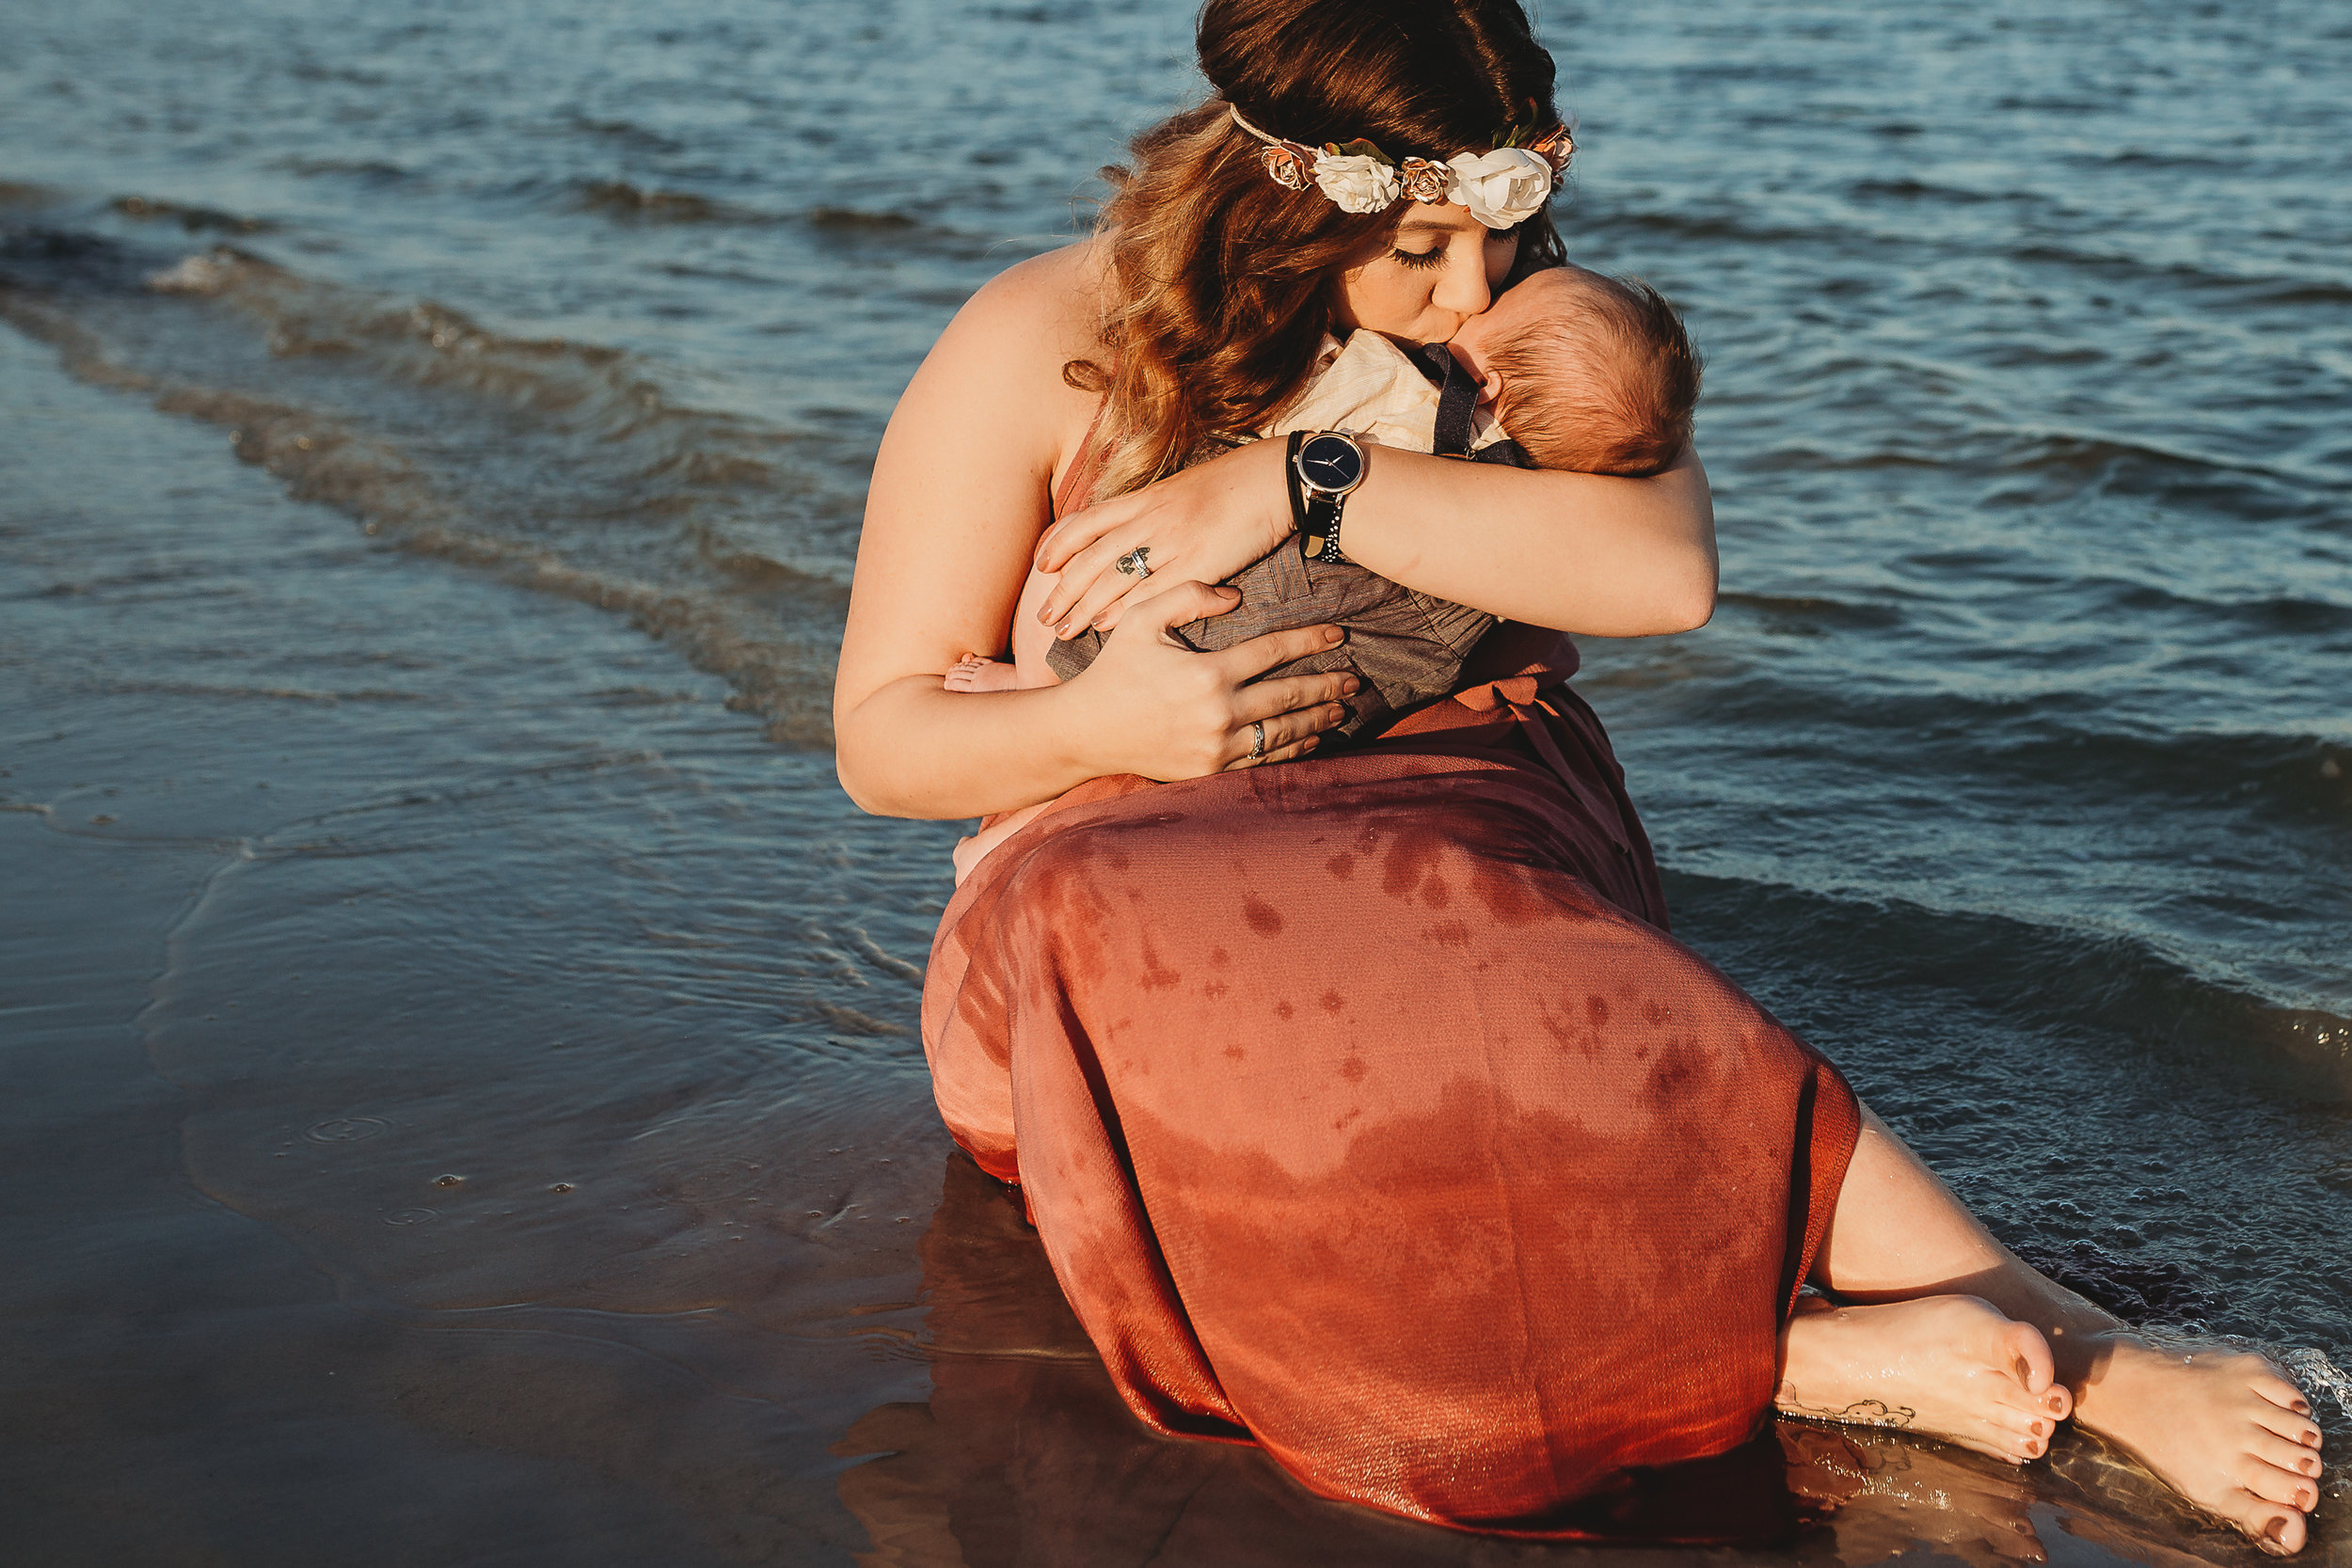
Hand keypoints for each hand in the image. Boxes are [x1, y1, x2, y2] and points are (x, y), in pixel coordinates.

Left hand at [1033, 436, 1294, 640]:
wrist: (1274, 479)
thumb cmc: (1234, 484)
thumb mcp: (1182, 487)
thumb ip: (1153, 508)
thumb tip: (1133, 526)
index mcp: (1144, 497)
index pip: (1086, 521)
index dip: (1058, 544)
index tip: (1042, 566)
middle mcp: (1149, 519)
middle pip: (1090, 558)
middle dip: (1063, 590)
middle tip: (1044, 617)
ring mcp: (1170, 542)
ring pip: (1112, 580)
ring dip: (1083, 608)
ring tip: (1063, 631)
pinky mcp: (1196, 564)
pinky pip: (1150, 592)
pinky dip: (1122, 611)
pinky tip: (1105, 628)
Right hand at [1059, 580, 1358, 779]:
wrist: (1085, 732)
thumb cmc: (1113, 670)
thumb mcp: (1140, 620)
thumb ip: (1186, 597)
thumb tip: (1234, 596)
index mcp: (1207, 672)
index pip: (1273, 652)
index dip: (1310, 641)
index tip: (1338, 635)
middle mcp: (1219, 713)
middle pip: (1289, 695)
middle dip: (1326, 685)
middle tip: (1354, 678)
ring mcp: (1217, 747)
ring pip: (1282, 732)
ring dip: (1317, 719)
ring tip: (1341, 709)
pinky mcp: (1210, 772)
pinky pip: (1263, 761)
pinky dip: (1291, 750)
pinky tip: (1309, 740)